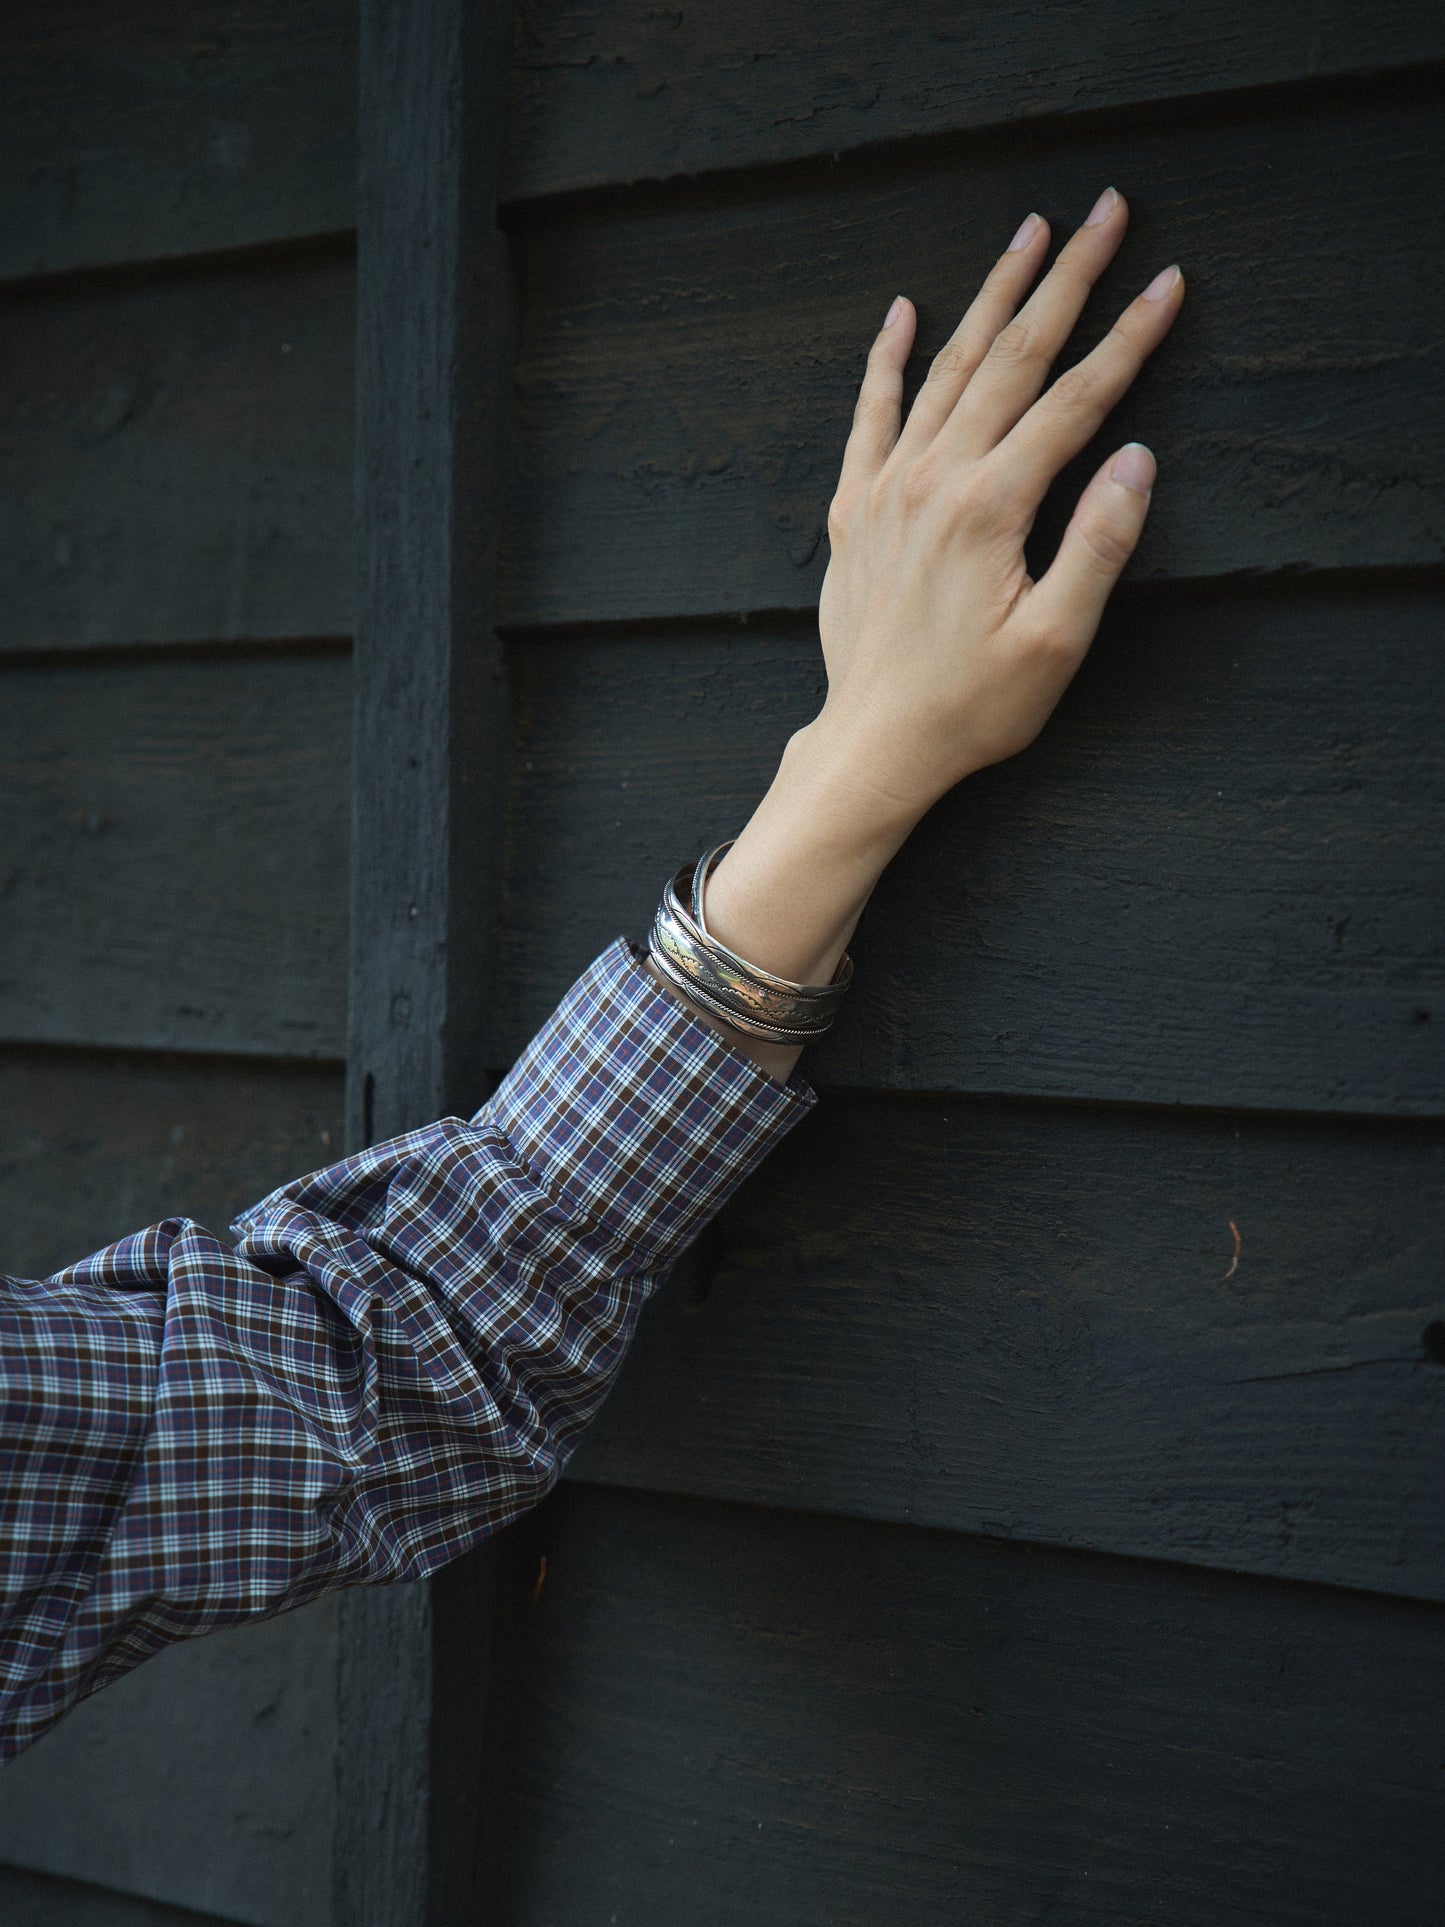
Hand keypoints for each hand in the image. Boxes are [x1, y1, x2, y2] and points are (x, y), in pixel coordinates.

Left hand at [813, 185, 1183, 818]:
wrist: (874, 746)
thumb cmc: (970, 706)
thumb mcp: (1054, 643)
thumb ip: (1098, 546)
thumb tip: (1137, 459)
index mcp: (991, 508)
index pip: (1075, 402)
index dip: (1128, 339)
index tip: (1168, 281)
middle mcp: (934, 480)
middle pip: (1012, 360)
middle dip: (1064, 280)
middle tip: (1103, 212)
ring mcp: (887, 490)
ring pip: (946, 370)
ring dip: (990, 299)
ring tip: (1026, 235)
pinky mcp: (855, 511)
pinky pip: (871, 415)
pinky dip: (887, 360)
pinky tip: (902, 312)